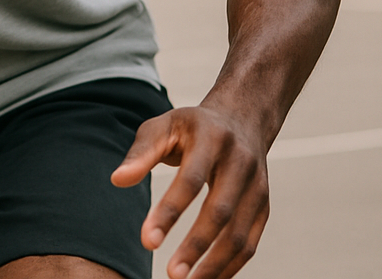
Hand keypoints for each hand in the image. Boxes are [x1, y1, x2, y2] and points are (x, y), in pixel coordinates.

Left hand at [111, 106, 269, 278]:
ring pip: (240, 234)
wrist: (241, 118)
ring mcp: (257, 185)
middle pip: (220, 211)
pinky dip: (231, 265)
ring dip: (214, 264)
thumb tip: (117, 180)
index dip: (169, 212)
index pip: (191, 180)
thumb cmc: (192, 126)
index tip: (147, 241)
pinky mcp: (263, 205)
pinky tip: (208, 278)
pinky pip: (250, 242)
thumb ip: (141, 153)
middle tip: (171, 274)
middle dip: (195, 246)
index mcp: (212, 138)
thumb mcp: (163, 126)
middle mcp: (241, 162)